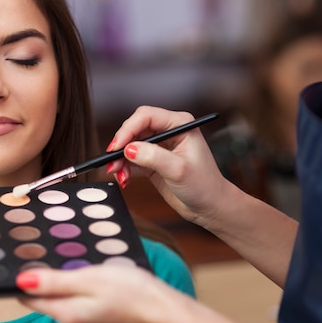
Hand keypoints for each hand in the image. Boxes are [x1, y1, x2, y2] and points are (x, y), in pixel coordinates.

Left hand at [16, 265, 178, 322]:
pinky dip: (81, 285)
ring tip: (79, 259)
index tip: (27, 256)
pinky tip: (94, 273)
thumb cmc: (131, 291)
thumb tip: (22, 282)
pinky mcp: (98, 319)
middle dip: (47, 275)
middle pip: (46, 296)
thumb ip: (55, 282)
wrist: (164, 309)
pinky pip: (80, 299)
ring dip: (66, 278)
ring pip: (64, 296)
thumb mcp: (90, 279)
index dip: (24, 277)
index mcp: (66, 314)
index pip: (29, 297)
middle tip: (57, 250)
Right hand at [107, 106, 230, 225]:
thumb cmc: (204, 186)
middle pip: (135, 128)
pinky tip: (124, 177)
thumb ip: (153, 157)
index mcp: (180, 124)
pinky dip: (123, 166)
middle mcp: (169, 130)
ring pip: (130, 142)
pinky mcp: (152, 159)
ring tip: (118, 173)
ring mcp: (160, 145)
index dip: (128, 129)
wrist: (208, 206)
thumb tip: (129, 149)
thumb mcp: (178, 170)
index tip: (118, 146)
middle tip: (113, 161)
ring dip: (120, 157)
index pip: (146, 116)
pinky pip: (131, 157)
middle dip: (121, 144)